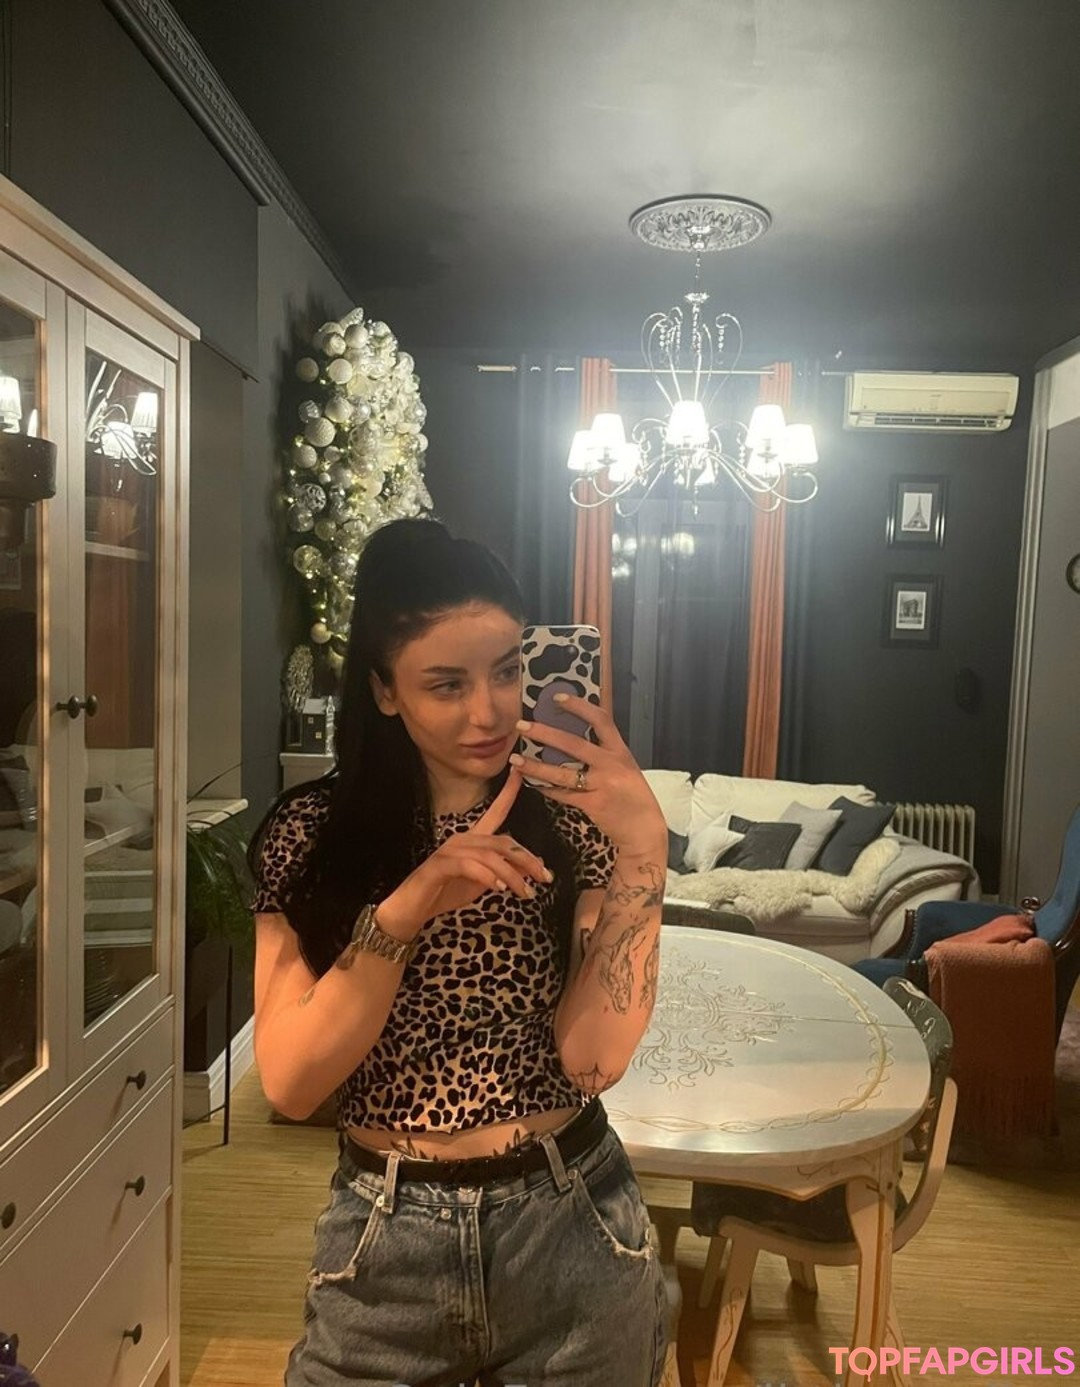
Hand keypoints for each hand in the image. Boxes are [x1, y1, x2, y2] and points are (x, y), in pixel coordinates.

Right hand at [377, 769, 552, 938]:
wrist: (412, 909)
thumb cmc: (446, 892)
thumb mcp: (484, 882)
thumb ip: (506, 871)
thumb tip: (535, 865)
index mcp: (474, 839)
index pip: (496, 812)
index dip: (509, 792)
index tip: (521, 772)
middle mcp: (463, 839)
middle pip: (503, 841)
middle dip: (527, 859)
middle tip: (545, 877)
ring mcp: (450, 851)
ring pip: (490, 855)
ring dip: (511, 875)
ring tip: (525, 893)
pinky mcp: (440, 866)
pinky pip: (469, 866)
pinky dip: (487, 877)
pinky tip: (498, 889)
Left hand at [510, 696, 666, 857]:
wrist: (644, 828)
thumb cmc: (634, 797)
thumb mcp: (626, 768)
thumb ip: (605, 753)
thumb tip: (573, 738)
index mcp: (620, 751)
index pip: (600, 720)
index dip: (579, 706)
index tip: (557, 698)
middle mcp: (611, 764)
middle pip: (573, 744)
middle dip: (545, 733)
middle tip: (522, 726)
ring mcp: (601, 784)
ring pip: (561, 772)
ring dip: (535, 766)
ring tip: (516, 759)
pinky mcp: (592, 804)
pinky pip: (563, 794)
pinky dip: (546, 788)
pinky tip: (532, 783)